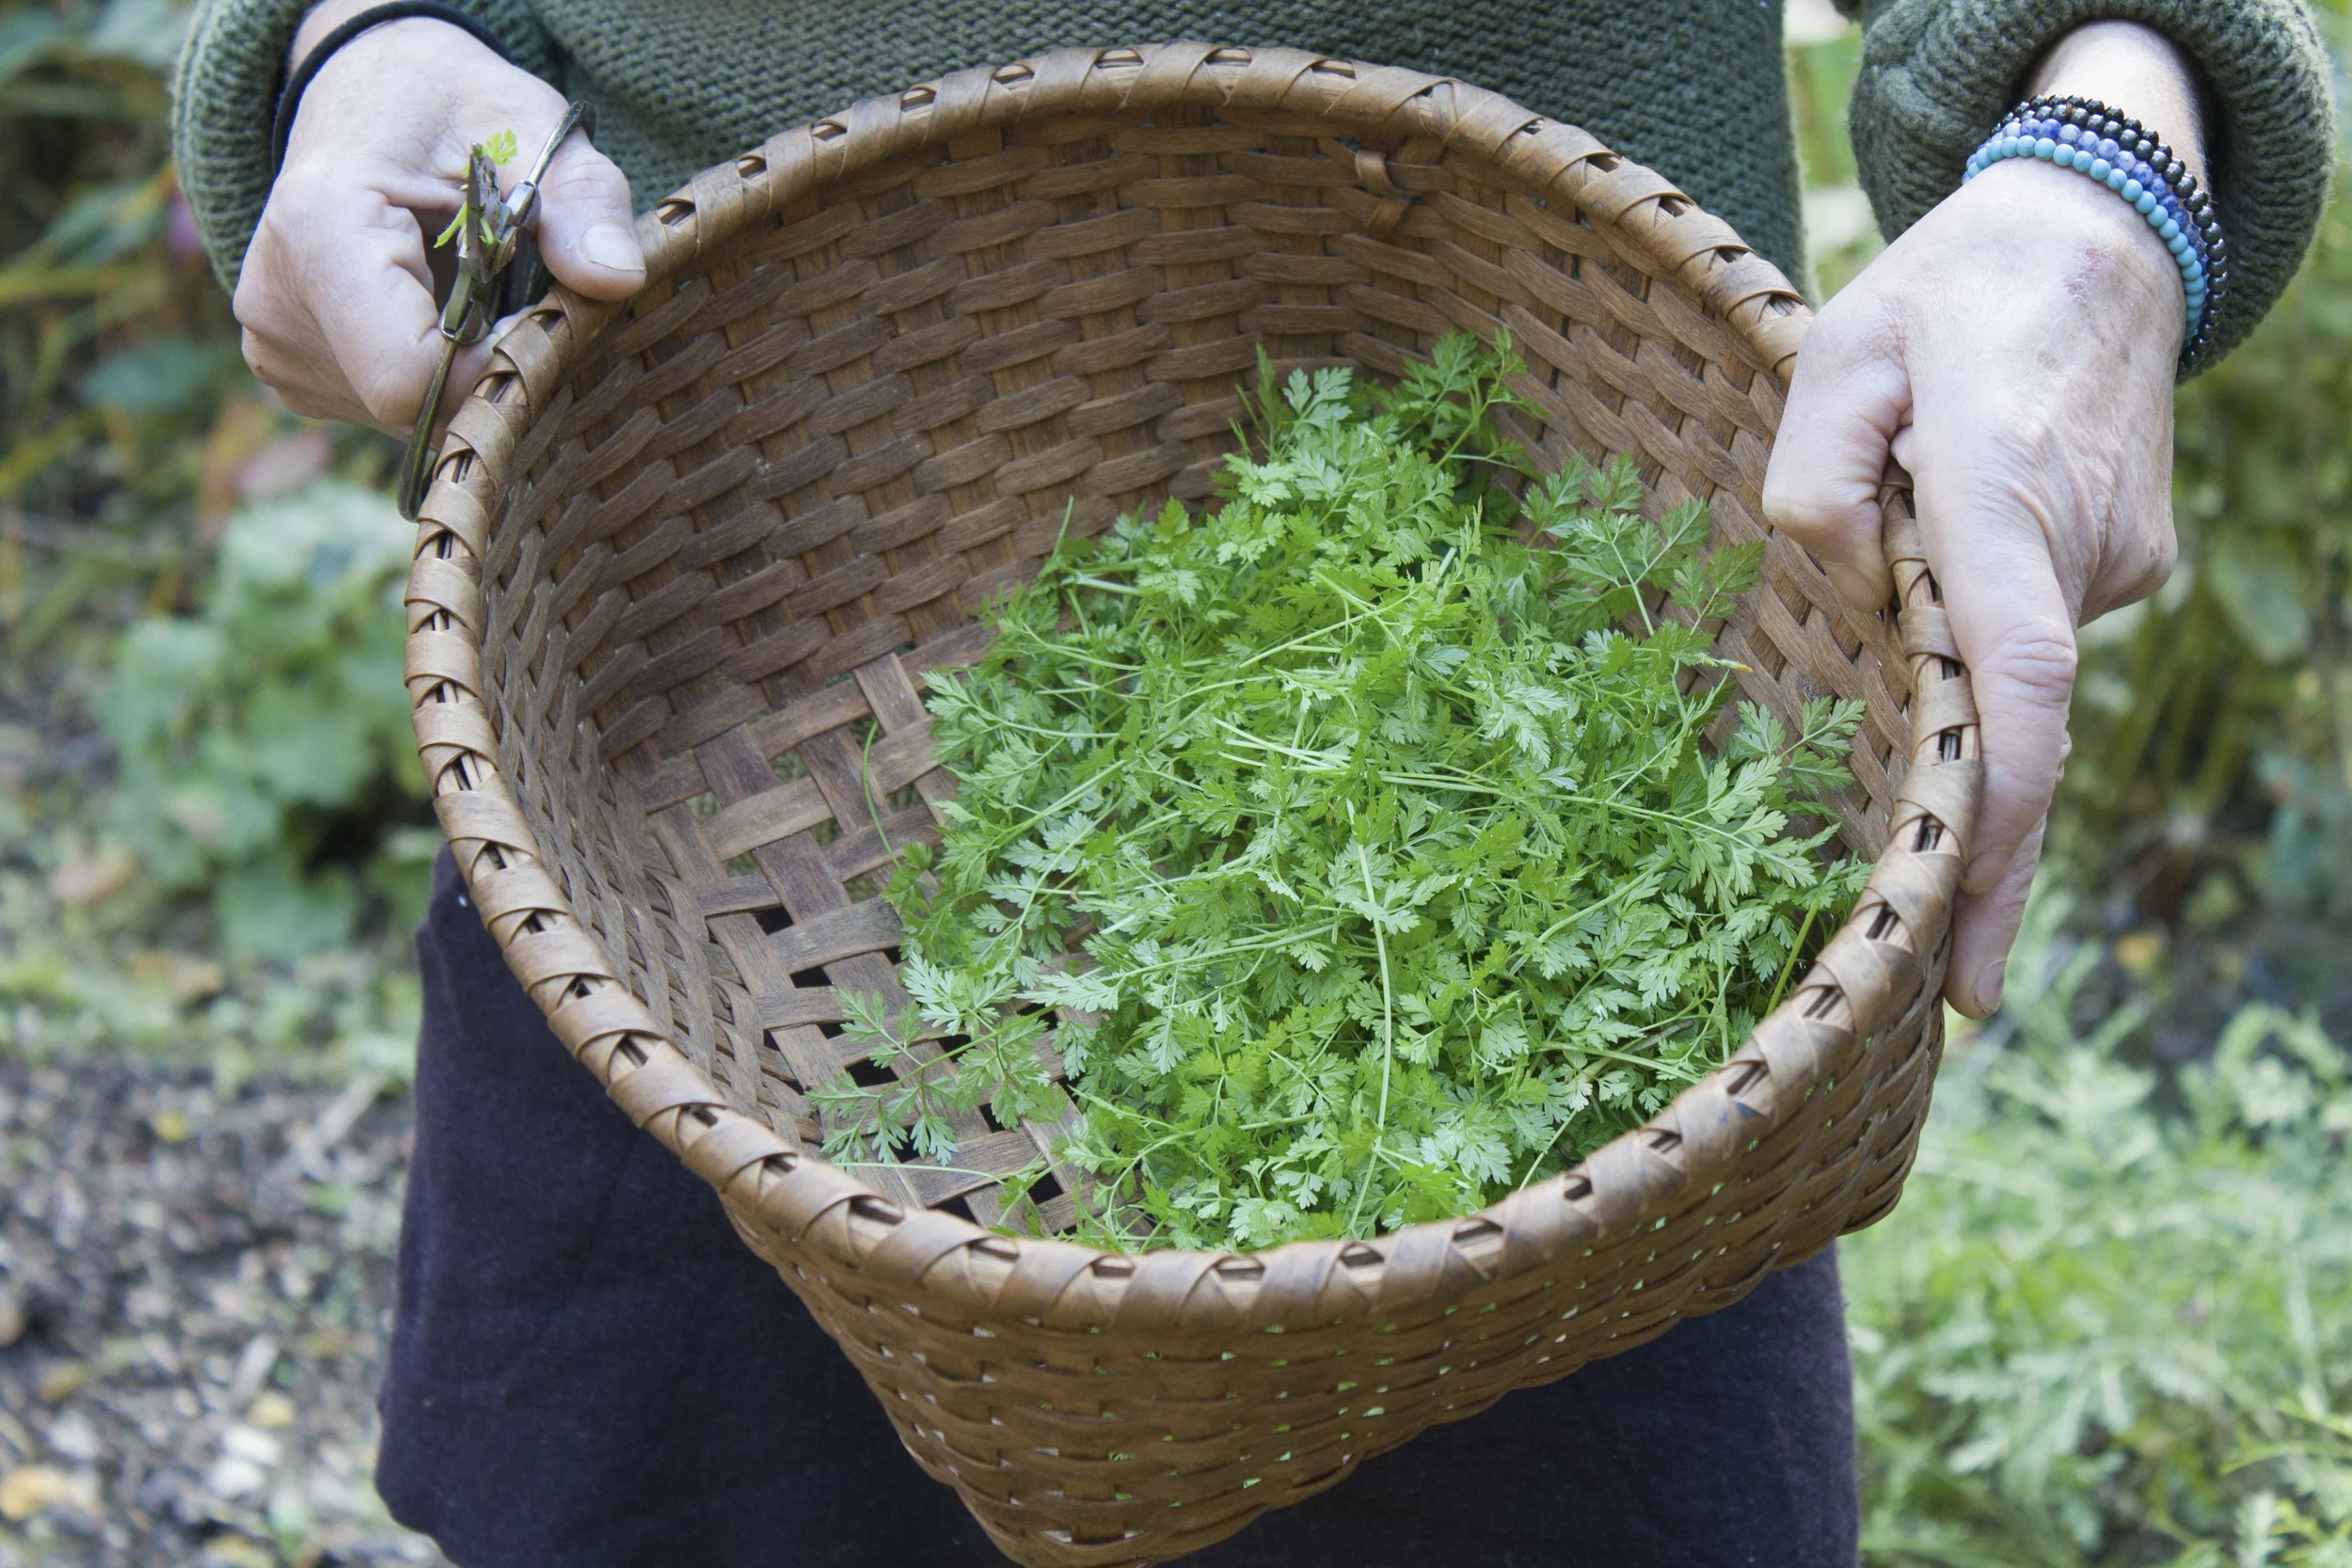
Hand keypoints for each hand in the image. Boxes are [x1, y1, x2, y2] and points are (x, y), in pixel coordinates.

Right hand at [234, 3, 644, 433]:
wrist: (365, 94)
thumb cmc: (451, 106)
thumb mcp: (530, 124)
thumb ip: (583, 201)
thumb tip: (618, 279)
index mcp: (320, 230)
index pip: (413, 375)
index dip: (501, 368)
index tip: (548, 319)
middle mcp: (274, 304)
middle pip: (415, 407)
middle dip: (493, 374)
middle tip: (528, 304)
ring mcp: (275, 347)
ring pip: (407, 419)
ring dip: (468, 375)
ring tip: (480, 294)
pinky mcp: (288, 371)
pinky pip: (386, 410)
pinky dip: (437, 377)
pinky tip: (444, 314)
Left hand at [1762, 22, 2199, 1016]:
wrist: (2099, 235)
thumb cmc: (1950, 291)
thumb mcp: (1841, 346)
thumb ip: (1814, 470)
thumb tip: (1846, 579)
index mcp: (2000, 486)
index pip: (2013, 678)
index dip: (1992, 815)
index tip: (1967, 928)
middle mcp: (2078, 540)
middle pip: (2024, 723)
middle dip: (1985, 857)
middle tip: (1948, 988)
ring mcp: (2119, 558)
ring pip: (2022, 673)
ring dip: (1958, 702)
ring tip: (1897, 642)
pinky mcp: (2125, 561)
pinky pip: (2039, 632)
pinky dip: (1986, 649)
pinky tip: (1941, 590)